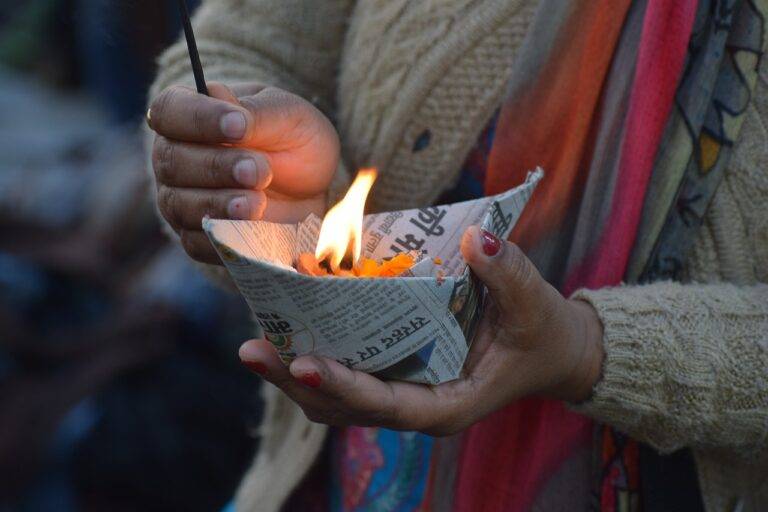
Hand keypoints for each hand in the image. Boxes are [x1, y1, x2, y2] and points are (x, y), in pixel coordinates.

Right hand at [148, 82, 339, 263]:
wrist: (313, 187)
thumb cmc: (293, 140)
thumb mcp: (288, 115)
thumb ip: (258, 113)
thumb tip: (229, 111)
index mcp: (189, 114)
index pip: (170, 110)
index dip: (198, 118)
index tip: (238, 125)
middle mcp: (175, 156)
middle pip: (172, 162)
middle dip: (216, 166)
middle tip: (259, 170)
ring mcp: (180, 200)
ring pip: (180, 205)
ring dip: (220, 204)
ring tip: (258, 202)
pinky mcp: (197, 238)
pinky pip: (197, 243)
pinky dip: (224, 238)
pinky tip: (252, 229)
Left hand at [238, 226, 604, 435]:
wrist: (549, 350)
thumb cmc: (541, 333)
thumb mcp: (534, 303)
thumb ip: (508, 272)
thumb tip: (476, 238)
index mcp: (448, 403)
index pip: (387, 405)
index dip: (343, 387)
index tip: (302, 362)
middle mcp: (415, 406)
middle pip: (343, 407)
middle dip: (296, 382)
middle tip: (251, 349)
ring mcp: (400, 393)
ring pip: (334, 398)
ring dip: (293, 373)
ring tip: (254, 343)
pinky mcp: (393, 373)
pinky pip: (345, 372)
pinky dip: (313, 354)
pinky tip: (285, 327)